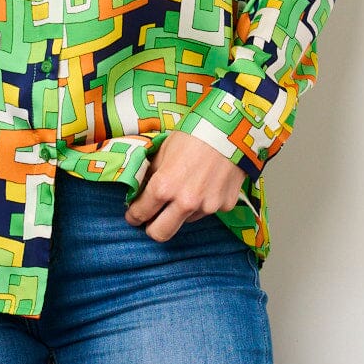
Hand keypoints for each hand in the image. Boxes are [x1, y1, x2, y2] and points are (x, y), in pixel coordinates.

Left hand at [124, 131, 245, 241]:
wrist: (230, 129)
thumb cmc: (193, 135)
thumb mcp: (163, 151)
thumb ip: (151, 174)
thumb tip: (140, 190)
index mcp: (164, 187)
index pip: (140, 214)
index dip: (133, 216)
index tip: (133, 216)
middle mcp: (185, 202)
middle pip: (160, 234)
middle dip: (152, 228)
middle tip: (152, 219)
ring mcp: (207, 207)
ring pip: (186, 220)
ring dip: (182, 211)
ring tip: (189, 187)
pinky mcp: (225, 206)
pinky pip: (207, 210)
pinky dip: (204, 202)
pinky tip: (208, 183)